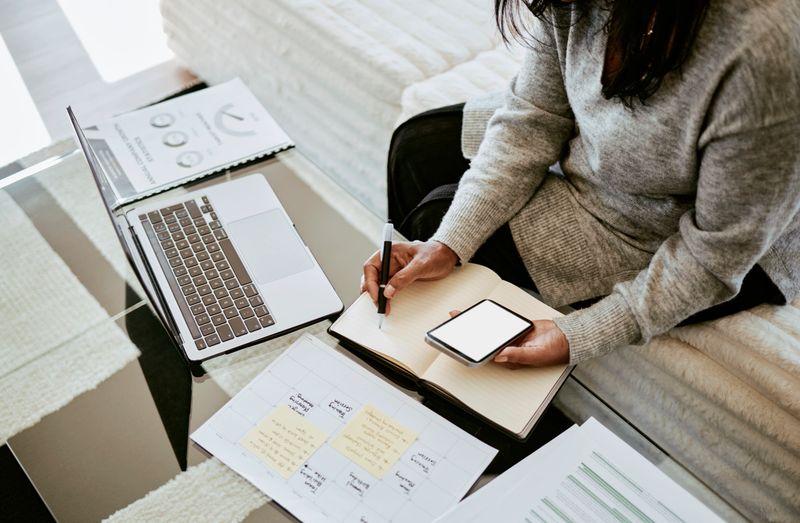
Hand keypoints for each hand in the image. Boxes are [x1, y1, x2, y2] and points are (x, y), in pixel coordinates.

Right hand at [361, 240, 457, 313]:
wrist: (447, 257)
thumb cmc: (435, 254)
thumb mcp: (420, 265)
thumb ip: (403, 277)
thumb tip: (389, 291)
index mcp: (390, 251)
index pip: (371, 266)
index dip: (370, 281)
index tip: (376, 294)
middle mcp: (389, 260)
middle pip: (371, 276)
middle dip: (372, 290)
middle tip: (378, 304)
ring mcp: (393, 269)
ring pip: (378, 284)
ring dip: (378, 296)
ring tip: (383, 307)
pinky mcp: (399, 278)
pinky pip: (387, 288)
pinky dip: (386, 297)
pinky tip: (388, 304)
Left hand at [446, 310, 569, 367]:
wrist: (566, 336)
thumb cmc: (554, 350)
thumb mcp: (535, 354)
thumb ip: (517, 354)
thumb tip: (499, 355)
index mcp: (510, 358)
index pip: (486, 354)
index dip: (471, 349)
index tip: (457, 343)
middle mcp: (508, 349)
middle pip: (484, 341)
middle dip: (469, 334)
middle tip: (453, 324)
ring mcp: (511, 338)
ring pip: (490, 332)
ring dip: (477, 324)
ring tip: (461, 317)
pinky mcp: (515, 328)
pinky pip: (500, 323)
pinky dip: (490, 319)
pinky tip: (480, 315)